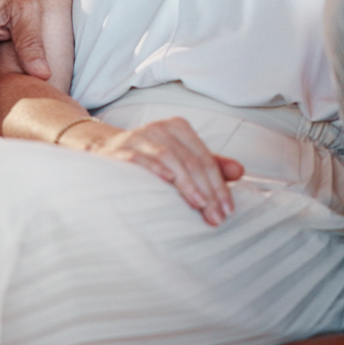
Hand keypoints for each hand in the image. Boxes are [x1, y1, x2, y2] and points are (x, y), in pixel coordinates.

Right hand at [86, 117, 244, 225]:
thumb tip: (240, 171)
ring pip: (170, 158)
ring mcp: (139, 136)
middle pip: (192, 160)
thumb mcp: (182, 158)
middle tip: (216, 216)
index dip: (220, 185)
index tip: (228, 211)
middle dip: (207, 191)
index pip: (206, 159)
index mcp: (179, 127)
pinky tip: (167, 183)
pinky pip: (139, 159)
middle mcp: (161, 128)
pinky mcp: (120, 149)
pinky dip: (155, 169)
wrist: (103, 151)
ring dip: (187, 184)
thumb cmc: (151, 159)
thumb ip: (211, 164)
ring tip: (199, 206)